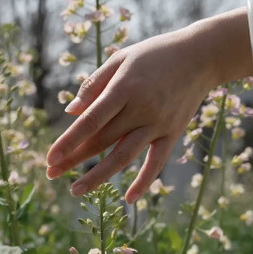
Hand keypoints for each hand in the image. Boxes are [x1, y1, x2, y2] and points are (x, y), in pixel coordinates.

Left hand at [46, 25, 218, 203]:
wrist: (202, 55)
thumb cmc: (154, 54)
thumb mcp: (121, 59)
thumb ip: (94, 85)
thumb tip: (70, 112)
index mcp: (124, 88)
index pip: (90, 121)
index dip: (68, 141)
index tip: (49, 157)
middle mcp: (141, 109)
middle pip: (102, 141)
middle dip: (74, 160)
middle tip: (51, 174)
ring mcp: (158, 124)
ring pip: (124, 156)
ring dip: (99, 176)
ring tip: (76, 191)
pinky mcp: (173, 133)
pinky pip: (157, 162)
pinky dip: (144, 182)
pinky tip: (129, 199)